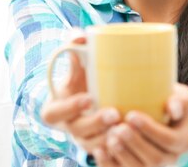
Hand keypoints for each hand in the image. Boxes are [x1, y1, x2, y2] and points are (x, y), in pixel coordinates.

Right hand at [40, 35, 120, 153]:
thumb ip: (74, 48)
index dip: (70, 107)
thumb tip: (79, 34)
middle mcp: (68, 127)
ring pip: (94, 145)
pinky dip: (117, 151)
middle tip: (115, 113)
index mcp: (55, 109)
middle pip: (79, 130)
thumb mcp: (75, 65)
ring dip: (109, 140)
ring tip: (126, 128)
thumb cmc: (81, 78)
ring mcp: (83, 140)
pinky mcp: (99, 147)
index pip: (55, 113)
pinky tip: (131, 144)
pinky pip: (106, 154)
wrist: (90, 96)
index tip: (88, 97)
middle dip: (96, 123)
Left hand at [93, 83, 187, 166]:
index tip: (131, 115)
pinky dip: (109, 164)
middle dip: (135, 144)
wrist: (159, 117)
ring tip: (110, 138)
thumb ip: (180, 100)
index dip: (151, 130)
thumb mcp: (179, 97)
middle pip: (155, 159)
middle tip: (118, 128)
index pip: (169, 140)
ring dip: (123, 155)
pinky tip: (99, 151)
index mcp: (182, 142)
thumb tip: (173, 109)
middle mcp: (170, 159)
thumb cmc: (168, 101)